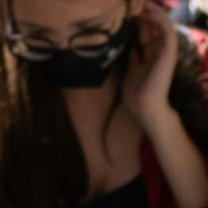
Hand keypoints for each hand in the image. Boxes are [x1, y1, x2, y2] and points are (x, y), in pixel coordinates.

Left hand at [123, 2, 178, 129]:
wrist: (144, 106)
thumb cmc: (136, 94)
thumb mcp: (131, 72)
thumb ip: (132, 58)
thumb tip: (129, 45)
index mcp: (151, 57)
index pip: (145, 35)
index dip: (138, 23)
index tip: (128, 13)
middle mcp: (160, 52)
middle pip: (153, 28)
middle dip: (145, 15)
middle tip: (136, 3)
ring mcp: (165, 52)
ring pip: (162, 26)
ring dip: (153, 13)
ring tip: (144, 3)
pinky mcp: (170, 52)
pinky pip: (167, 31)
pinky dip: (160, 21)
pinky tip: (150, 12)